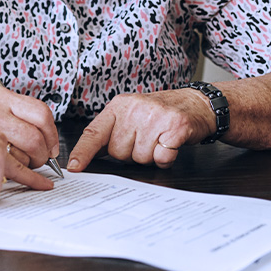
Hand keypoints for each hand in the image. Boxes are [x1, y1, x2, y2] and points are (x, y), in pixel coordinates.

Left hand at [67, 88, 217, 170]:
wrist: (196, 104)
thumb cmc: (160, 114)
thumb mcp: (131, 115)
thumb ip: (111, 132)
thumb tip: (86, 154)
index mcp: (119, 106)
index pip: (94, 132)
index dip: (83, 151)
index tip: (74, 167)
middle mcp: (134, 109)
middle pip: (118, 152)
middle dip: (130, 154)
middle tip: (145, 140)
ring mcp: (155, 117)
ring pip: (139, 158)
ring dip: (149, 156)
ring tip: (158, 139)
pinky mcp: (175, 127)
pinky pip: (161, 158)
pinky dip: (166, 158)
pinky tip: (169, 144)